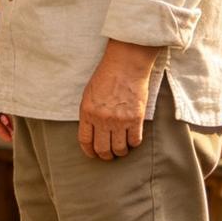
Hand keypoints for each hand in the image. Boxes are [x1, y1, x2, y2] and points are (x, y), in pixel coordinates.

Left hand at [79, 40, 159, 160]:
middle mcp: (102, 119)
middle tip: (109, 155)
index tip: (93, 154)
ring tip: (122, 148)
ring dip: (120, 152)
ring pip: (119, 149)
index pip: (85, 141)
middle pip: (102, 149)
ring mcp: (119, 120)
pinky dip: (134, 143)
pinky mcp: (136, 118)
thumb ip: (89, 113)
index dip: (89, 152)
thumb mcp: (89, 94)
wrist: (126, 64)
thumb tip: (92, 131)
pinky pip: (135, 141)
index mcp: (87, 113)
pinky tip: (133, 139)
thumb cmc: (107, 76)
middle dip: (106, 156)